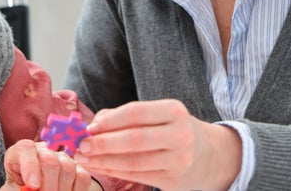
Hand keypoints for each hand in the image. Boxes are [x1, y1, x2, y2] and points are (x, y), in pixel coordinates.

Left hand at [2, 139, 93, 190]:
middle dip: (47, 185)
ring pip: (67, 169)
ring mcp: (62, 158)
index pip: (25, 148)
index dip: (30, 165)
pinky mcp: (78, 168)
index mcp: (20, 154)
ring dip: (60, 190)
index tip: (32, 185)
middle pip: (50, 159)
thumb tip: (32, 187)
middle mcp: (42, 151)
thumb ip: (17, 188)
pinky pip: (82, 177)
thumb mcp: (14, 190)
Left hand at [73, 99, 240, 190]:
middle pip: (135, 139)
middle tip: (81, 145)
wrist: (209, 155)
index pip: (136, 113)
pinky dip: (115, 170)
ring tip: (84, 157)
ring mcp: (178, 160)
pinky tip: (100, 166)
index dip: (110, 120)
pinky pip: (137, 175)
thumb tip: (94, 124)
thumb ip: (126, 116)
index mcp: (174, 111)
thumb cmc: (172, 129)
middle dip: (103, 143)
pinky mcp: (173, 180)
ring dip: (104, 160)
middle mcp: (180, 135)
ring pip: (134, 161)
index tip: (89, 126)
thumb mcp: (158, 115)